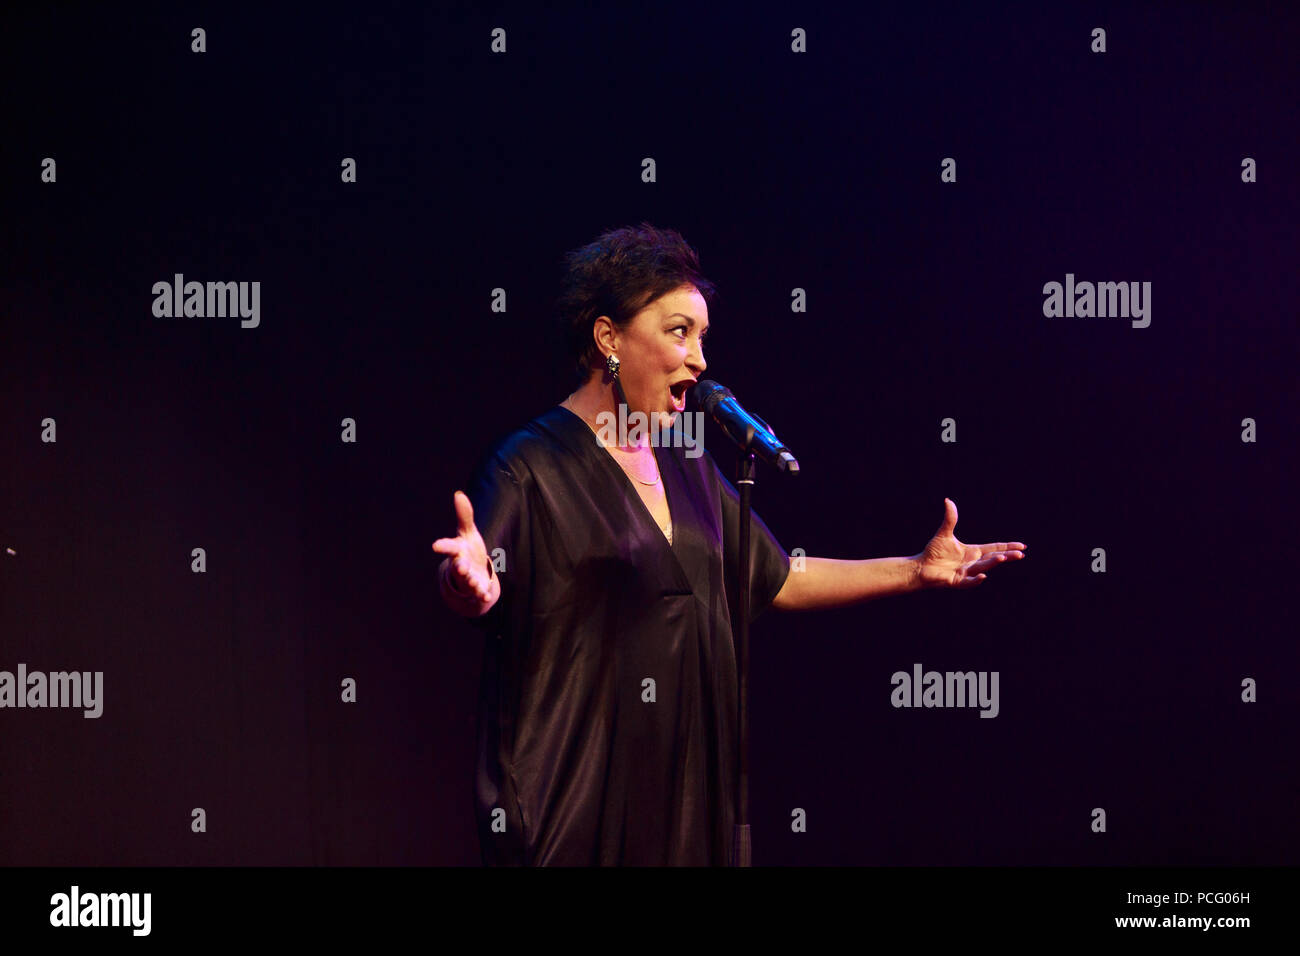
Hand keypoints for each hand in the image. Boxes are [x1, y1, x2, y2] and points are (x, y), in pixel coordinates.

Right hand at [432, 490, 499, 609]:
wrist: (471, 574)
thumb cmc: (468, 550)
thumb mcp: (468, 533)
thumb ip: (464, 516)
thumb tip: (458, 494)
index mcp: (458, 551)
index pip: (449, 548)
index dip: (443, 546)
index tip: (435, 546)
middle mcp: (461, 566)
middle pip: (459, 567)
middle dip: (460, 567)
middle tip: (461, 566)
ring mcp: (468, 579)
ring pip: (469, 582)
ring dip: (472, 583)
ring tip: (477, 584)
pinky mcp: (478, 589)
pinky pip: (480, 593)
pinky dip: (483, 594)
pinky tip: (486, 595)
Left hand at [913, 498, 1025, 589]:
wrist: (920, 566)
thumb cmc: (933, 552)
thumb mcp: (944, 533)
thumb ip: (950, 519)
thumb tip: (948, 500)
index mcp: (973, 551)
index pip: (994, 548)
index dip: (1007, 547)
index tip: (1022, 546)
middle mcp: (972, 562)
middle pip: (993, 558)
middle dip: (1007, 556)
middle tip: (1020, 554)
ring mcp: (966, 573)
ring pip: (983, 567)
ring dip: (993, 563)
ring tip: (1003, 558)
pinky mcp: (957, 582)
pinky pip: (969, 582)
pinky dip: (975, 579)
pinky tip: (982, 575)